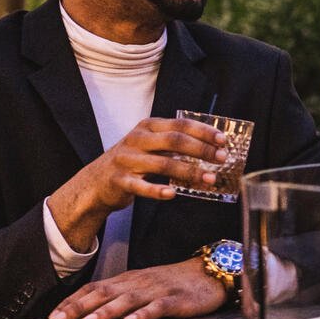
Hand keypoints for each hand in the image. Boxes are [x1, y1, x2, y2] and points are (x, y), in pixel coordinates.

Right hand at [48, 118, 229, 249]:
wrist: (95, 182)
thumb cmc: (132, 161)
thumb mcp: (150, 145)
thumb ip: (175, 144)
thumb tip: (212, 149)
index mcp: (148, 127)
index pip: (180, 124)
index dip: (203, 131)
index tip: (223, 140)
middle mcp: (137, 139)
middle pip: (174, 141)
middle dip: (201, 149)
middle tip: (221, 159)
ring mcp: (127, 160)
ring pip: (162, 163)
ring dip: (189, 172)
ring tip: (209, 179)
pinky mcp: (120, 181)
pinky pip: (141, 186)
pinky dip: (158, 190)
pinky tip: (174, 193)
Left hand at [48, 258, 229, 318]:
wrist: (210, 273)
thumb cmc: (174, 283)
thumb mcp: (142, 286)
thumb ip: (120, 297)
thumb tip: (91, 313)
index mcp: (127, 281)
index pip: (93, 289)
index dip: (72, 302)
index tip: (52, 316)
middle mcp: (137, 284)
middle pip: (103, 294)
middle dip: (78, 308)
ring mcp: (156, 291)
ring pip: (126, 300)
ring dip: (105, 311)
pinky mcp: (176, 300)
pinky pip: (158, 308)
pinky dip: (143, 314)